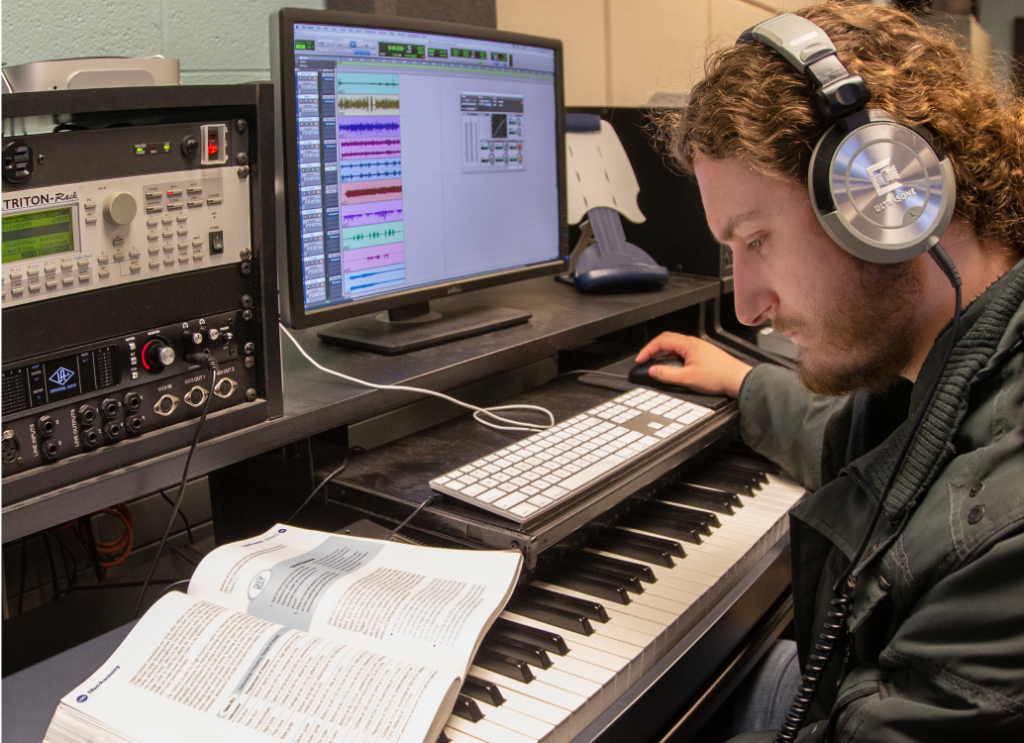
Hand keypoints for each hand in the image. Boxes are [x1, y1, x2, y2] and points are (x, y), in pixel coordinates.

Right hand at [636, 332, 751, 397]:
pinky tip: (674, 369)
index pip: (661, 341)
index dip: (647, 350)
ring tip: (658, 366)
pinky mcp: (703, 355)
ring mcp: (698, 349)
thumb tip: (653, 371)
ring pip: (675, 347)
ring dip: (664, 354)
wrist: (738, 380)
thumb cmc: (719, 376)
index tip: (640, 359)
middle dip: (653, 349)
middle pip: (667, 340)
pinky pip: (683, 353)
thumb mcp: (687, 378)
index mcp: (688, 345)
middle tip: (645, 359)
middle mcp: (693, 344)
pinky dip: (673, 358)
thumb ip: (667, 375)